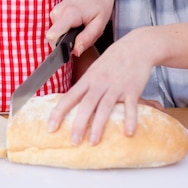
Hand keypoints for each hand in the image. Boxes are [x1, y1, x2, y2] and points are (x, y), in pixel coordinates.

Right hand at [46, 0, 115, 55]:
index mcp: (69, 14)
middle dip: (70, 42)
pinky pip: (58, 28)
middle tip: (85, 33)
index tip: (72, 48)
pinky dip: (68, 30)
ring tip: (83, 26)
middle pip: (56, 38)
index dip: (60, 48)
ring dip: (70, 36)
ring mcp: (55, 11)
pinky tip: (79, 23)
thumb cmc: (101, 2)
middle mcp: (58, 12)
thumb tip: (75, 52)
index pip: (52, 36)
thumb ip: (87, 38)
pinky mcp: (56, 12)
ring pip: (58, 34)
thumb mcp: (100, 23)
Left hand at [47, 27, 155, 144]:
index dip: (59, 112)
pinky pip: (131, 106)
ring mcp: (116, 86)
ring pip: (104, 107)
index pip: (70, 96)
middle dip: (78, 124)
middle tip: (73, 141)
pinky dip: (130, 119)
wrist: (137, 46)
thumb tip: (75, 101)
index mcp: (89, 78)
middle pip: (86, 104)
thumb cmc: (115, 59)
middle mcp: (100, 82)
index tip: (51, 127)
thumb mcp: (96, 68)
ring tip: (93, 142)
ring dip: (98, 126)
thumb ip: (87, 85)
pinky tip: (128, 132)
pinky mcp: (132, 89)